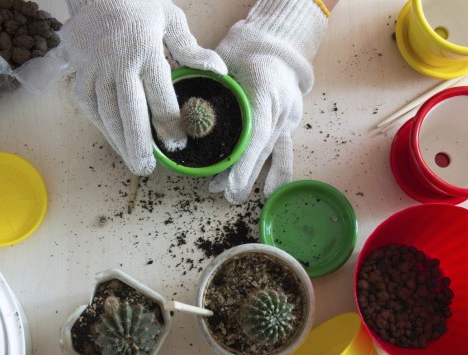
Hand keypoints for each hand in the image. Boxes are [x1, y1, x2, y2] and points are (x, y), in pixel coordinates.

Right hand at [63, 0, 226, 174]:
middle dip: (139, 144)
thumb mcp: (170, 19)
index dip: (170, 124)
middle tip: (147, 169)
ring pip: (106, 113)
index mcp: (145, 49)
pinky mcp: (78, 71)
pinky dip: (101, 126)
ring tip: (132, 162)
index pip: (160, 96)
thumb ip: (192, 50)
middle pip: (129, 112)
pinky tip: (114, 141)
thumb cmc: (140, 4)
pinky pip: (89, 105)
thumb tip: (219, 71)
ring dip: (119, 142)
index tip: (178, 144)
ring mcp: (94, 68)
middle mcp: (117, 62)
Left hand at [209, 0, 328, 203]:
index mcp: (265, 88)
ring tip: (234, 196)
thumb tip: (178, 112)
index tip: (232, 183)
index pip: (257, 131)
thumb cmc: (244, 50)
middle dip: (244, 175)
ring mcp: (289, 118)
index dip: (245, 161)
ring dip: (254, 177)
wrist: (277, 44)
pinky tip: (268, 191)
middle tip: (226, 195)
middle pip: (263, 149)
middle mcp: (282, 107)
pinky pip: (285, 153)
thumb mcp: (223, 61)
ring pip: (274, 154)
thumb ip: (206, 86)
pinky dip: (276, 173)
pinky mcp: (290, 125)